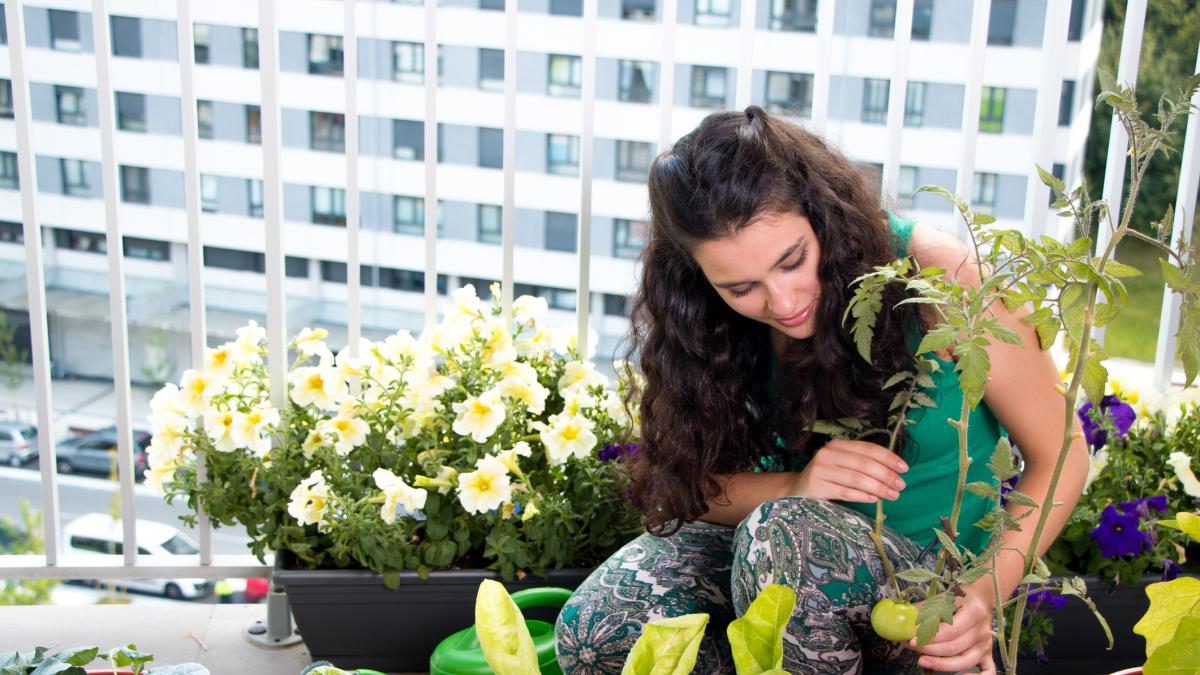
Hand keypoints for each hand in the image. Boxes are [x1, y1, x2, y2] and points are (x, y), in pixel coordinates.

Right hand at [790, 438, 907, 502]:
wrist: (796, 490)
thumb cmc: (827, 478)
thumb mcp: (842, 464)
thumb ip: (862, 463)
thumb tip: (894, 470)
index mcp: (838, 445)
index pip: (868, 449)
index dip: (888, 458)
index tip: (904, 468)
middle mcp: (828, 453)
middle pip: (864, 464)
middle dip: (887, 475)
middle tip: (901, 486)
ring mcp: (821, 469)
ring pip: (857, 478)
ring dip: (879, 488)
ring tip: (893, 495)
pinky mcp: (817, 486)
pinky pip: (845, 492)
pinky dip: (862, 496)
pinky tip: (874, 500)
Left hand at [907, 583, 996, 673]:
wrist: (981, 599)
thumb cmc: (958, 599)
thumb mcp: (943, 598)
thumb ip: (924, 609)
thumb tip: (902, 621)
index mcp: (973, 612)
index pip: (951, 631)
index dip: (930, 638)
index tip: (912, 640)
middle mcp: (982, 631)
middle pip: (955, 647)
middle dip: (931, 650)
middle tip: (913, 648)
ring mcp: (986, 645)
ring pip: (966, 662)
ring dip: (942, 665)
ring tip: (922, 661)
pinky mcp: (988, 655)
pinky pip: (988, 672)